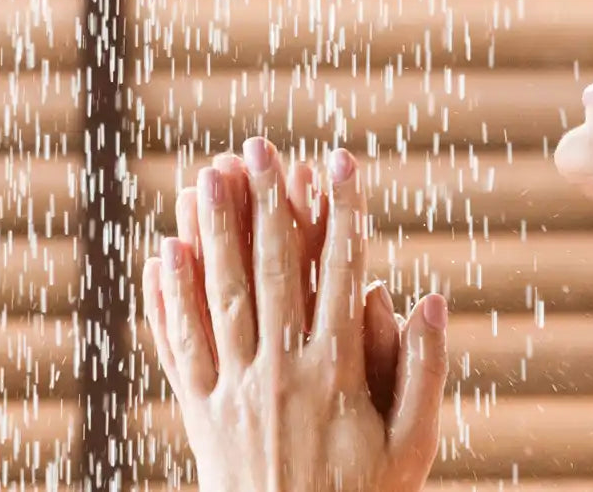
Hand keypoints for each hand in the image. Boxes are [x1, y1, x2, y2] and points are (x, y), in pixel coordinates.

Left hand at [143, 138, 449, 491]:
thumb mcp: (413, 445)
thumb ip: (423, 371)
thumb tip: (428, 298)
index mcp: (337, 374)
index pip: (342, 273)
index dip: (343, 212)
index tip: (341, 160)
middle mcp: (281, 373)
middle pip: (273, 271)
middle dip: (267, 203)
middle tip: (258, 146)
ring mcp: (235, 391)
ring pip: (220, 296)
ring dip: (212, 231)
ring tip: (207, 175)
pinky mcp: (201, 412)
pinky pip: (181, 345)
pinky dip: (169, 296)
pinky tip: (164, 251)